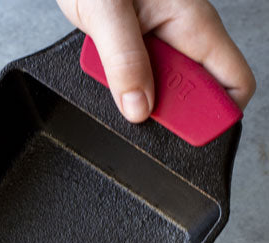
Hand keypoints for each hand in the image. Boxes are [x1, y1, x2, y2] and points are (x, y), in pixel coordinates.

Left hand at [56, 0, 255, 121]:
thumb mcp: (106, 13)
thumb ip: (123, 61)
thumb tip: (139, 108)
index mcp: (192, 24)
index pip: (234, 83)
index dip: (215, 116)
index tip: (186, 132)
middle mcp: (183, 36)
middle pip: (196, 96)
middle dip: (168, 111)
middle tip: (137, 104)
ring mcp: (161, 44)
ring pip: (164, 92)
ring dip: (138, 98)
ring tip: (113, 78)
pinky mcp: (138, 51)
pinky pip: (138, 83)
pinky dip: (122, 88)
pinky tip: (105, 74)